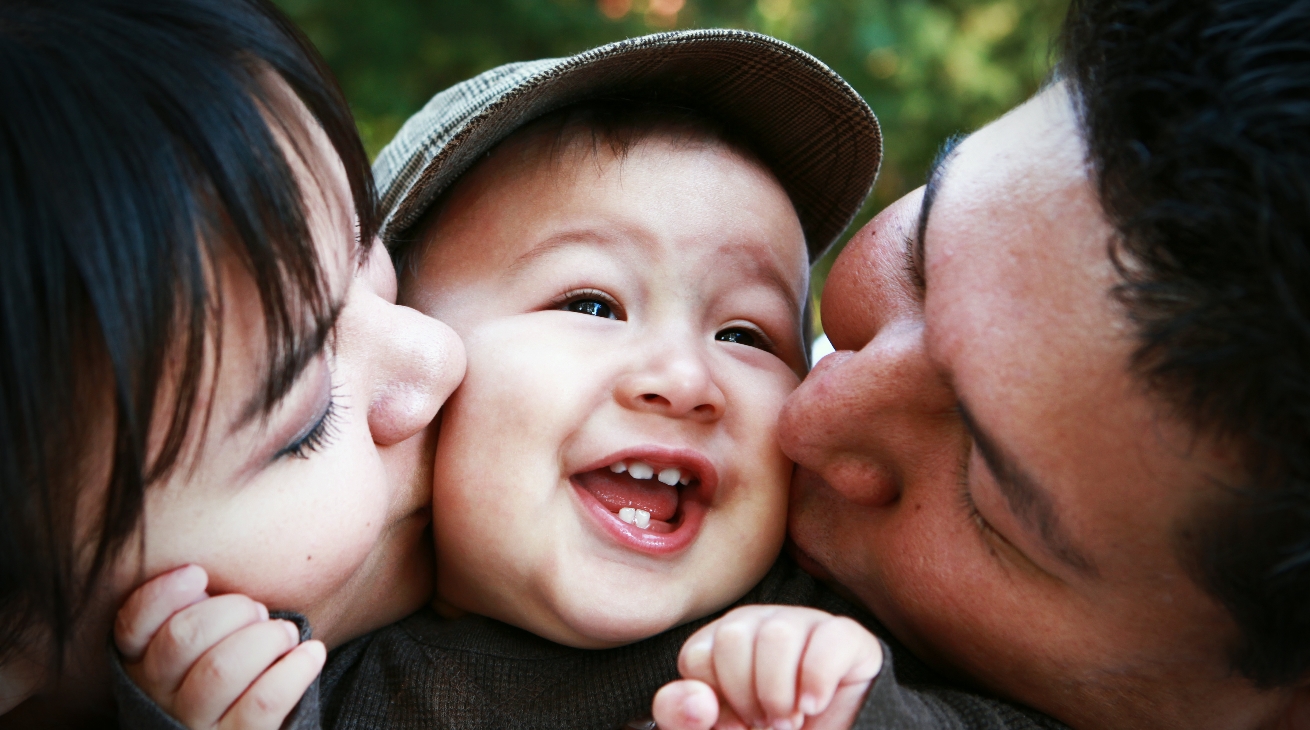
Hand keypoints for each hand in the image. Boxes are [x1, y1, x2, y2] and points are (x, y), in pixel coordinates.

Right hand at [114, 565, 325, 729]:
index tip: (198, 573)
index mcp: (143, 665)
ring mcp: (193, 726)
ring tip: (285, 634)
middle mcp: (158, 698)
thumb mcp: (209, 638)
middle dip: (230, 610)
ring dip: (265, 639)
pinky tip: (311, 653)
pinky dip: (294, 670)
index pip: (132, 627)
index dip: (161, 596)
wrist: (260, 724)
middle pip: (181, 639)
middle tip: (259, 611)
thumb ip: (200, 611)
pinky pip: (262, 703)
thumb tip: (200, 578)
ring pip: (220, 670)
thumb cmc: (239, 668)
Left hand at [652, 605, 881, 729]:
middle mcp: (760, 624)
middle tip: (767, 721)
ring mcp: (804, 623)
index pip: (697, 656)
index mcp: (721, 643)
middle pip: (732, 636)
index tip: (739, 721)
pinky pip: (827, 639)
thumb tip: (697, 701)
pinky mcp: (846, 636)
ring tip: (792, 718)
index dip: (717, 700)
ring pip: (777, 634)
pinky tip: (814, 704)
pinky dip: (817, 682)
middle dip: (747, 695)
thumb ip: (683, 716)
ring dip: (781, 693)